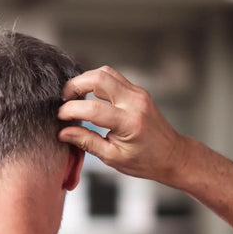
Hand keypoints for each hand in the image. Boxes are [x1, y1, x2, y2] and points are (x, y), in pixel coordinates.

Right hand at [57, 66, 187, 184]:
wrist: (172, 155)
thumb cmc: (145, 161)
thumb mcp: (113, 158)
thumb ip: (87, 142)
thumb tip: (64, 133)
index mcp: (129, 123)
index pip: (92, 109)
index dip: (71, 110)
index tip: (60, 116)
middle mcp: (134, 103)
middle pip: (99, 77)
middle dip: (75, 85)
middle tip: (64, 99)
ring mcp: (138, 94)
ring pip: (105, 73)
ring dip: (86, 81)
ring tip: (74, 97)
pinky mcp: (137, 91)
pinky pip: (113, 78)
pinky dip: (97, 83)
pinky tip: (89, 96)